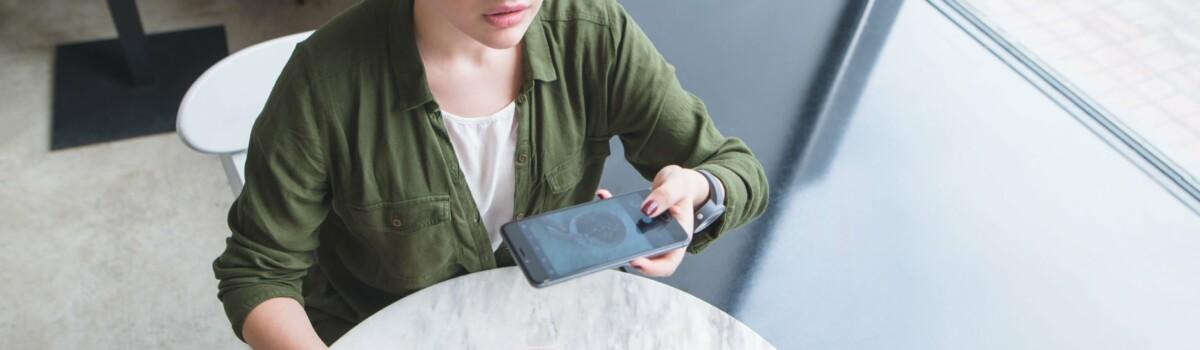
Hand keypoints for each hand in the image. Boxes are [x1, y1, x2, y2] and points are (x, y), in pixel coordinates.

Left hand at [595, 165, 709, 276]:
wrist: (674, 181)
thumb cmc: (681, 186)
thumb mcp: (678, 185)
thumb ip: (666, 195)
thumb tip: (647, 209)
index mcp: (679, 237)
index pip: (667, 264)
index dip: (651, 268)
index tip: (635, 261)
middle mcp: (662, 240)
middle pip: (644, 259)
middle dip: (628, 255)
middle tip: (612, 249)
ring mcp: (647, 235)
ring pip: (629, 245)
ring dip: (616, 238)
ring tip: (605, 224)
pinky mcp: (635, 226)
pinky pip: (621, 226)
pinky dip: (612, 214)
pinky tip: (604, 198)